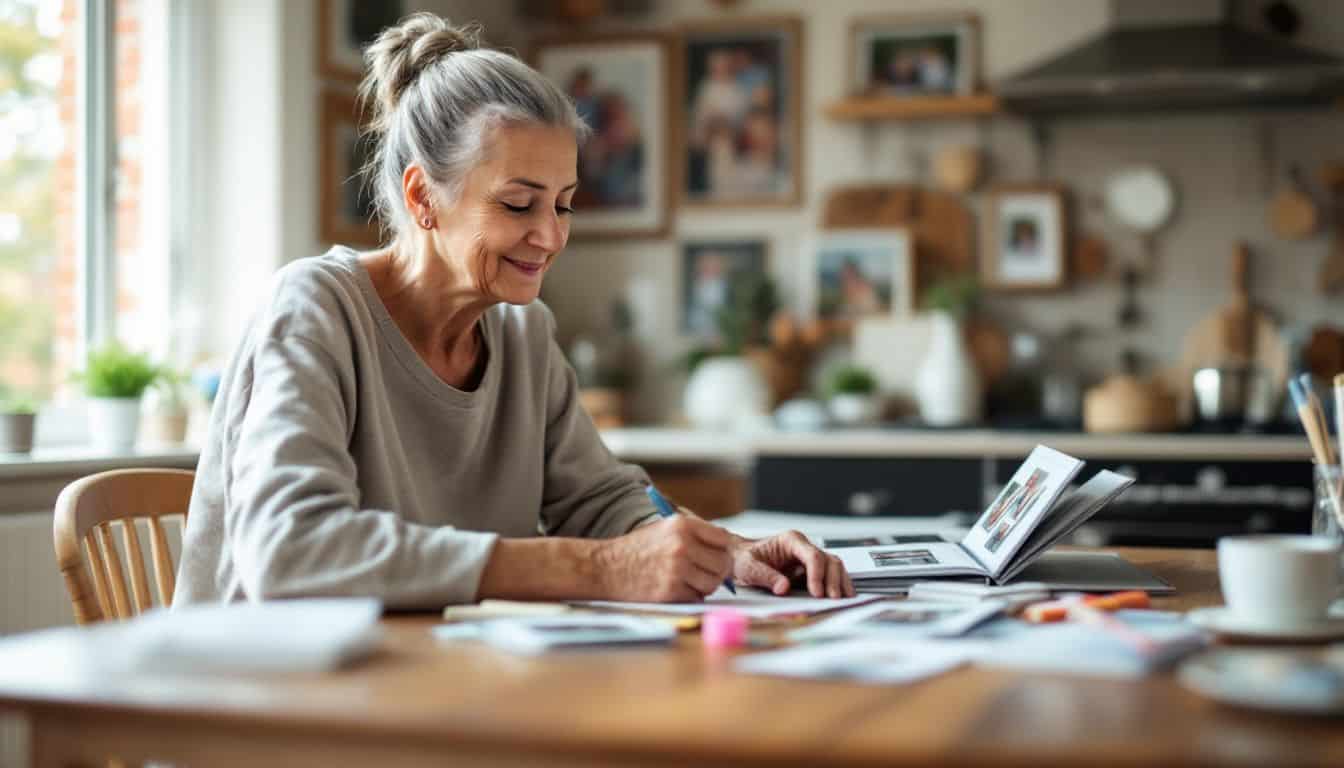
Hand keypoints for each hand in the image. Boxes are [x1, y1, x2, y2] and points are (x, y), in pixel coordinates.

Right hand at [595, 515, 733, 601]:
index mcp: (682, 525)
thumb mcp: (665, 529)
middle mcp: (682, 545)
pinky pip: (697, 596)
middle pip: (723, 563)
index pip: (723, 538)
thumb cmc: (637, 549)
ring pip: (712, 583)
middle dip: (719, 571)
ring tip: (691, 581)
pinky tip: (677, 588)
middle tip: (709, 573)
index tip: (718, 556)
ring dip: (706, 585)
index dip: (723, 549)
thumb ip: (694, 535)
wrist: (607, 568)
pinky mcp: (671, 590)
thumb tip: (725, 549)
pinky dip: (691, 595)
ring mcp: (677, 569)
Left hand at [729, 530, 854, 597]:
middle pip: (828, 560)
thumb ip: (765, 576)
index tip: (817, 592)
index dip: (817, 574)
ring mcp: (809, 558)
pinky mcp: (811, 571)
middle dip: (832, 580)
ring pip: (834, 566)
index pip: (812, 555)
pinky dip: (838, 585)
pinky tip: (843, 597)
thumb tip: (784, 588)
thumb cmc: (744, 559)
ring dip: (840, 583)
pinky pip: (831, 575)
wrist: (741, 560)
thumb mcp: (748, 567)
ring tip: (843, 600)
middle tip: (831, 600)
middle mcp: (803, 547)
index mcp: (790, 540)